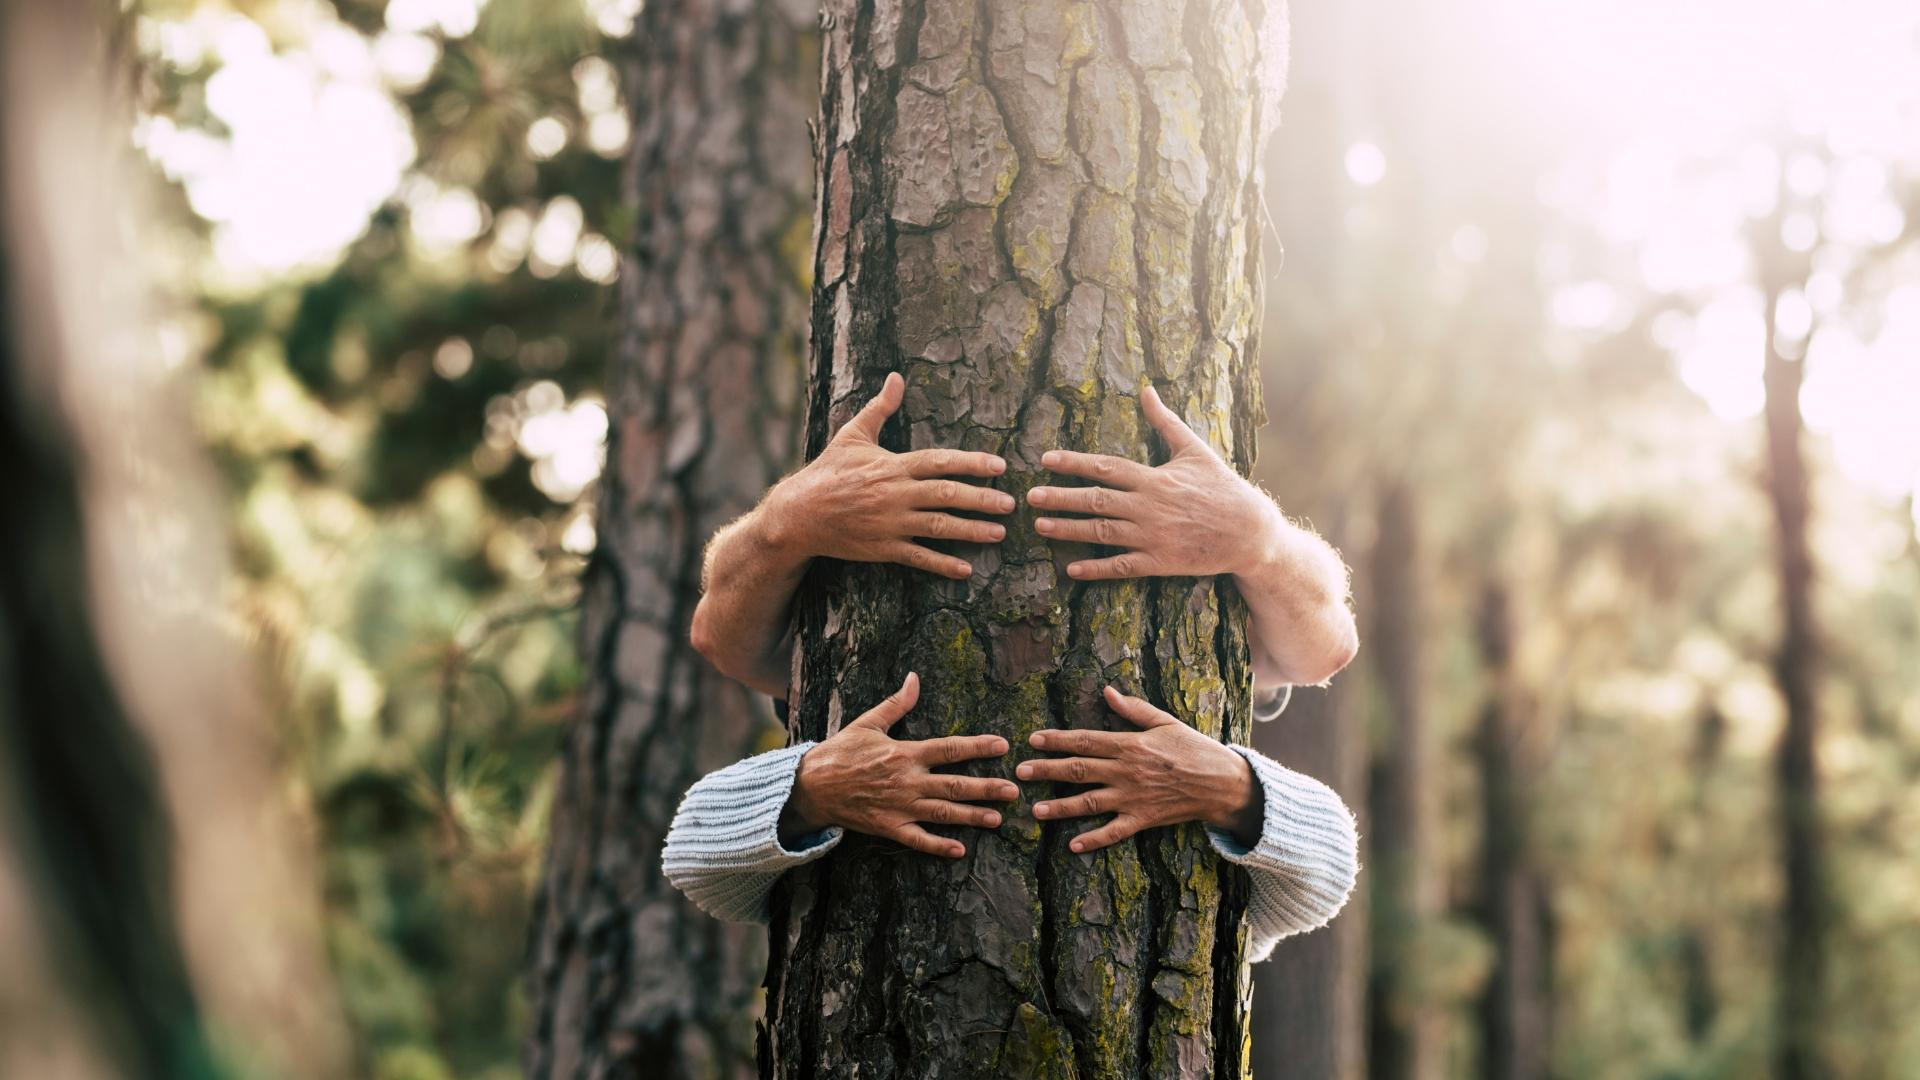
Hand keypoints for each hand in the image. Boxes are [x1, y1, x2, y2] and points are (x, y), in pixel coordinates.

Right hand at [767, 372, 1013, 578]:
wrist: (799, 513)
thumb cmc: (828, 471)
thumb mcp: (853, 434)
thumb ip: (881, 408)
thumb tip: (896, 377)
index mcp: (892, 466)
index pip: (939, 461)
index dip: (971, 463)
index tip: (999, 466)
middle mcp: (895, 494)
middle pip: (946, 495)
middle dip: (981, 499)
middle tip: (1010, 503)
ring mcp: (890, 524)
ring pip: (938, 527)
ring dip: (971, 531)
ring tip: (998, 533)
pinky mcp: (882, 548)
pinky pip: (918, 558)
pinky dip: (942, 564)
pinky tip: (966, 569)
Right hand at [783, 672, 1018, 857]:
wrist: (811, 786)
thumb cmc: (841, 752)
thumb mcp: (868, 723)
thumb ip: (896, 703)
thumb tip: (914, 678)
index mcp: (905, 753)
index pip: (949, 748)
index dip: (978, 746)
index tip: (1003, 745)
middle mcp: (907, 781)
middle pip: (955, 785)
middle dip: (987, 788)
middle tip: (1014, 790)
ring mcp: (899, 807)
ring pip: (943, 814)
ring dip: (973, 816)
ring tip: (998, 819)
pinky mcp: (889, 827)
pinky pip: (918, 840)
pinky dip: (939, 846)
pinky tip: (960, 850)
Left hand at [1017, 686, 1260, 852]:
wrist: (1222, 783)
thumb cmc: (1194, 748)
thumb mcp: (1165, 722)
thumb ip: (1134, 710)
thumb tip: (1107, 692)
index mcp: (1130, 745)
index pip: (1085, 740)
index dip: (1057, 740)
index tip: (1033, 740)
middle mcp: (1126, 772)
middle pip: (1078, 770)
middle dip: (1046, 771)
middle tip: (1019, 773)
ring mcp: (1133, 798)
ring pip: (1089, 803)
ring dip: (1060, 807)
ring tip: (1035, 811)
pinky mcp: (1142, 820)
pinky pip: (1113, 832)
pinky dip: (1093, 840)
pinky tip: (1072, 846)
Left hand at [1027, 385, 1283, 580]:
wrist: (1251, 531)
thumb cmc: (1222, 487)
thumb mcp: (1195, 449)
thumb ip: (1165, 421)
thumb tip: (1147, 389)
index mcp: (1154, 478)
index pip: (1105, 467)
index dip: (1073, 462)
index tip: (1046, 459)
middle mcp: (1149, 507)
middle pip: (1095, 501)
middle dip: (1060, 498)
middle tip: (1030, 496)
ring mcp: (1153, 537)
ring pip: (1102, 532)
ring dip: (1069, 530)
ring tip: (1040, 526)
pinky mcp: (1160, 563)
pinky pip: (1122, 566)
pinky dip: (1096, 568)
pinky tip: (1072, 569)